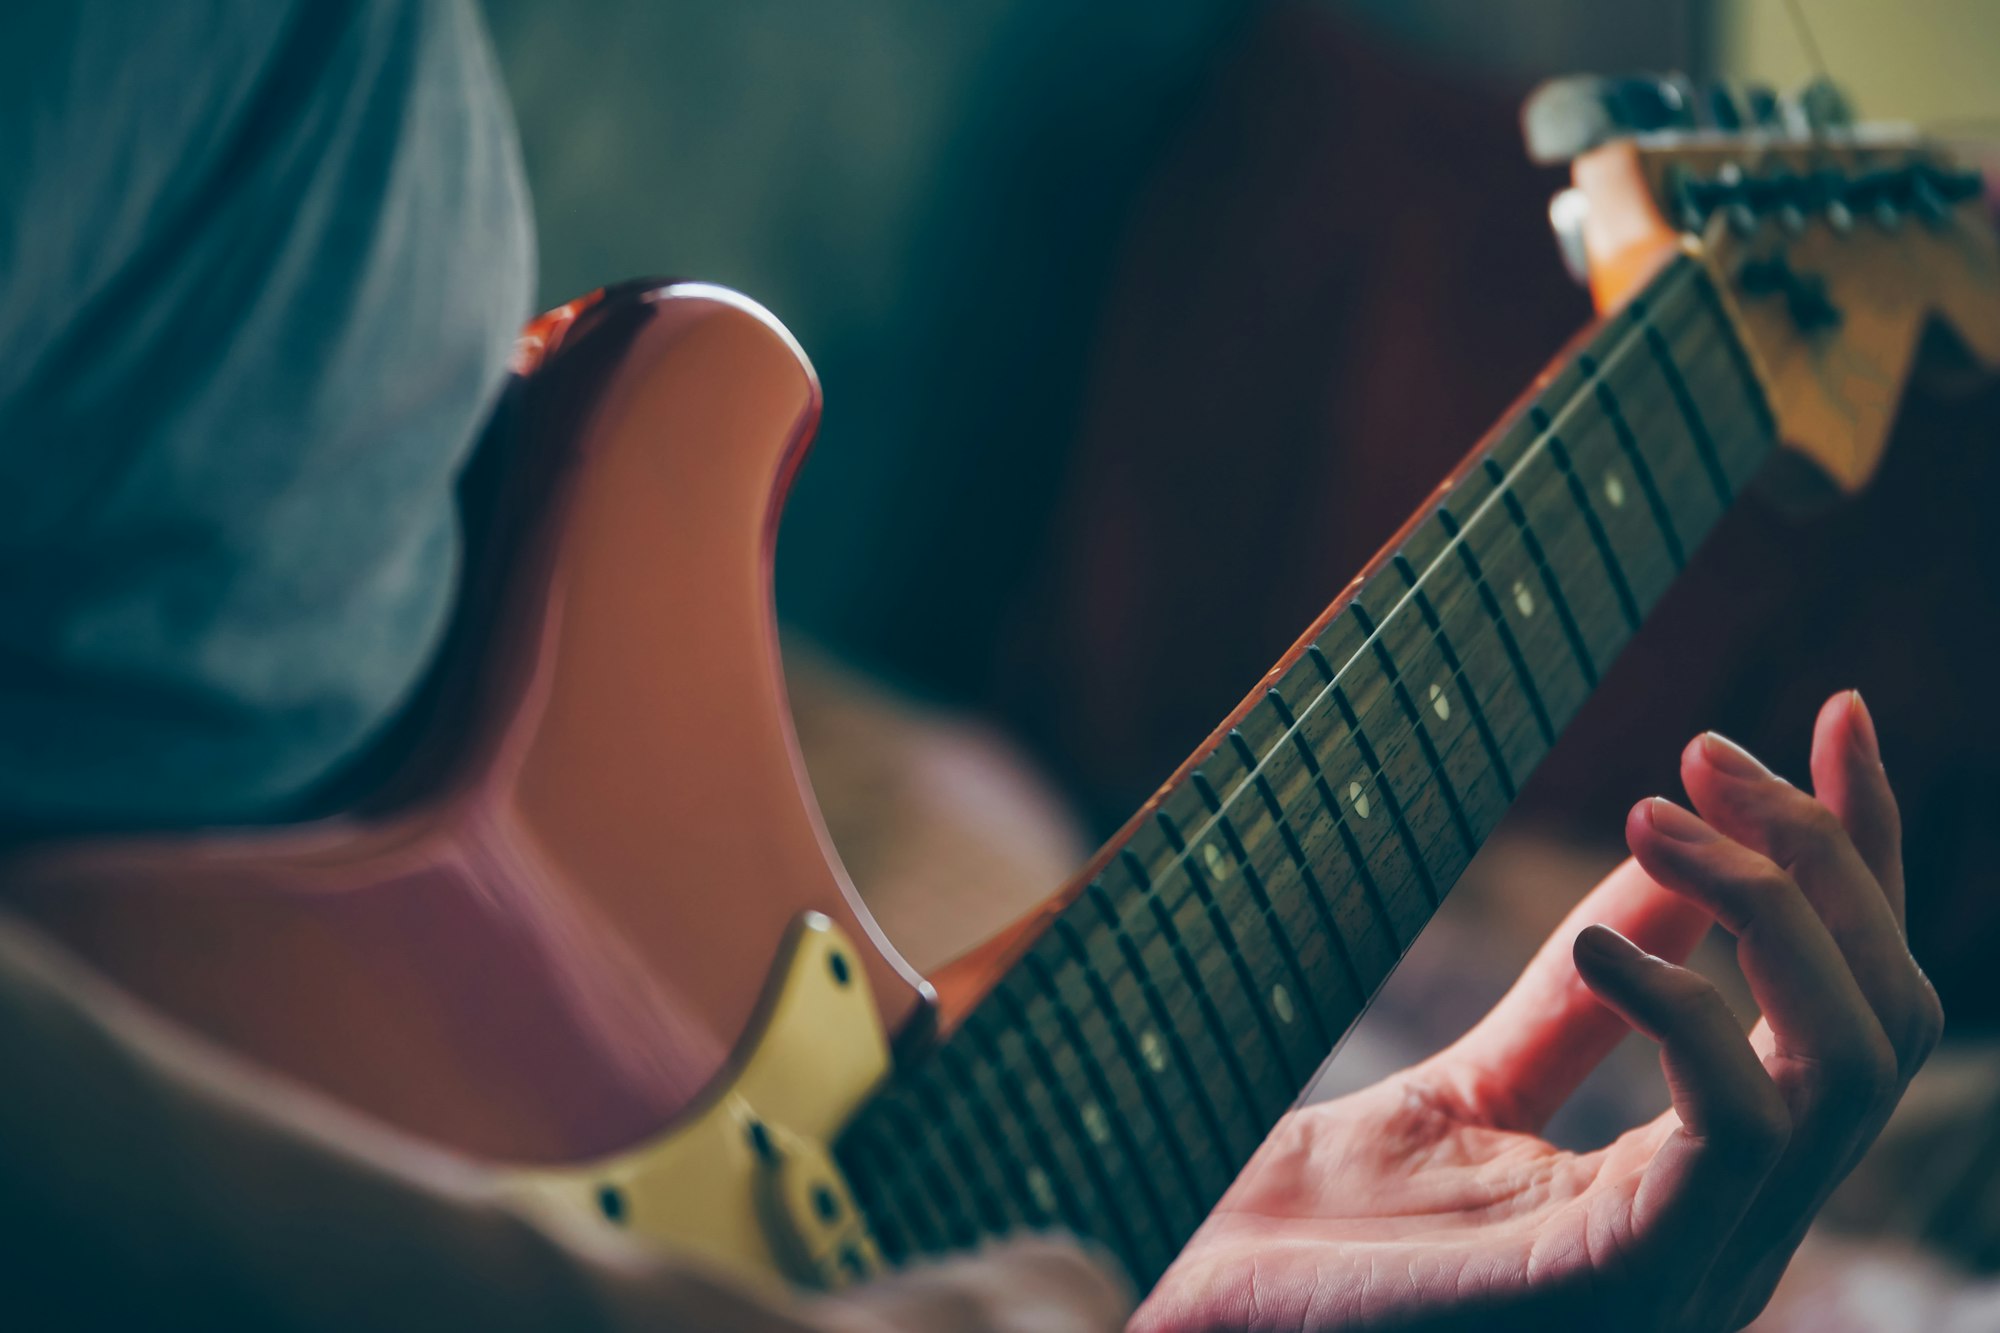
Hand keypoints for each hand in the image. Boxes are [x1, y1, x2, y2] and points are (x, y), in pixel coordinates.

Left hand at [1134, 691, 1941, 1331]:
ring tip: (1657, 814)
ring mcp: (1693, 1268)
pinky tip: (1594, 941)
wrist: (1205, 1320)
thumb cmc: (1323, 1232)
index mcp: (1706, 1191)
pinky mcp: (1629, 1285)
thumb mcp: (1477, 1086)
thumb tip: (1674, 858)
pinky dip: (1687, 1003)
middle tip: (1708, 751)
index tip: (1835, 712)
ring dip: (1774, 903)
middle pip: (1884, 1019)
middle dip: (1823, 858)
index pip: (1847, 1007)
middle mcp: (1731, 1234)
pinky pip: (1741, 1124)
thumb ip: (1587, 1000)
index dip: (1860, 857)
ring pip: (1850, 1060)